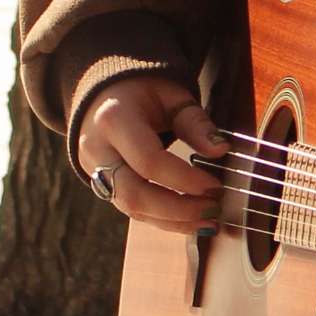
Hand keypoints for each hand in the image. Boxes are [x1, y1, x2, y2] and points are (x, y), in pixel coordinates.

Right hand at [72, 76, 228, 231]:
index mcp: (114, 120)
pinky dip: (164, 220)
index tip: (215, 187)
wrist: (103, 96)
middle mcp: (97, 150)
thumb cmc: (143, 93)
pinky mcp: (104, 187)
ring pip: (132, 209)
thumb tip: (221, 150)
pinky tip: (191, 222)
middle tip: (213, 211)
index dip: (184, 179)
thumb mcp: (171, 96)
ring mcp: (95, 172)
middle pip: (134, 195)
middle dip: (178, 210)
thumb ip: (195, 122)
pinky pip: (133, 210)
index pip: (148, 161)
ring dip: (174, 221)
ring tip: (209, 223)